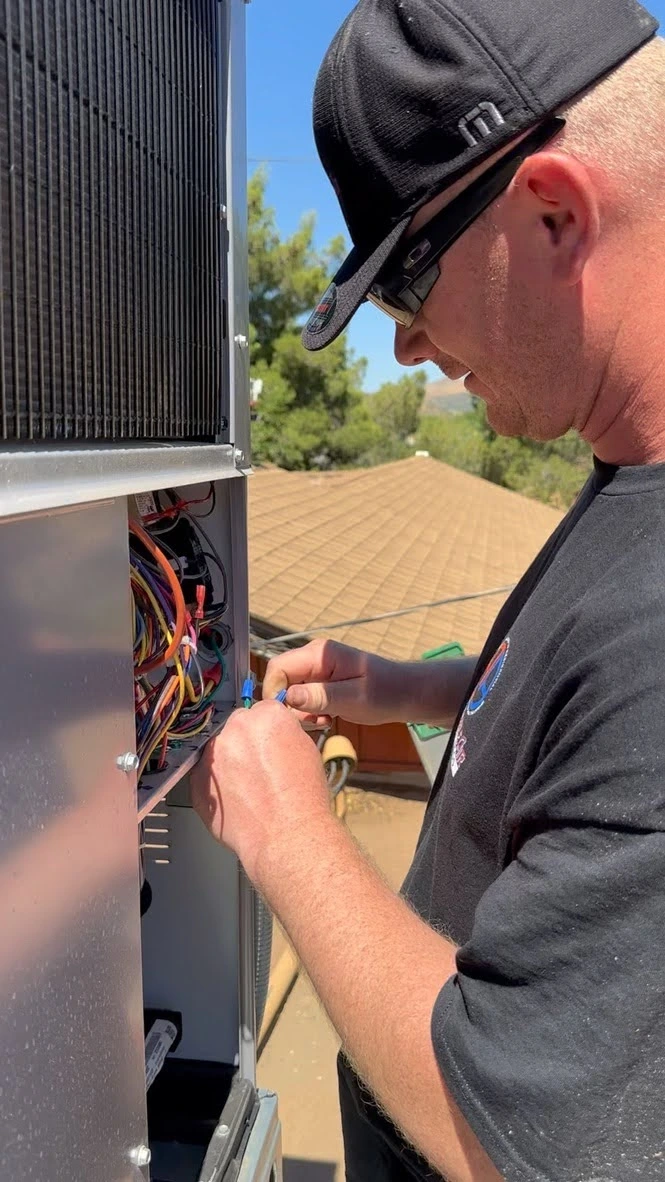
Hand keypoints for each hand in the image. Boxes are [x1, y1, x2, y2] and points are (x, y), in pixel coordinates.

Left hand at [190, 700, 330, 883]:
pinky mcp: (197, 780)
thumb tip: (276, 735)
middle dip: (246, 742)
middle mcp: (237, 729)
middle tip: (259, 768)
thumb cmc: (303, 800)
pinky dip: (216, 784)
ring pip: (218, 750)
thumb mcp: (307, 752)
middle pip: (237, 726)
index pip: (264, 710)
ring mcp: (213, 754)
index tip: (269, 743)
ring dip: (228, 762)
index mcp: (267, 716)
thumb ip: (286, 734)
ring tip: (248, 788)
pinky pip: (204, 775)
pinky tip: (236, 799)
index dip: (269, 730)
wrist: (286, 836)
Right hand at [261, 638, 407, 726]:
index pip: (278, 667)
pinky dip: (309, 712)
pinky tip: (327, 718)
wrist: (404, 694)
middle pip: (281, 681)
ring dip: (301, 712)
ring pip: (289, 692)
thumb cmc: (385, 693)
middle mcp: (314, 658)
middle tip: (313, 722)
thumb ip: (321, 696)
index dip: (275, 692)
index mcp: (319, 654)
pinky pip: (301, 698)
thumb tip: (288, 696)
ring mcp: (316, 670)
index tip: (289, 716)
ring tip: (325, 720)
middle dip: (289, 706)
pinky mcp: (320, 682)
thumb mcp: (353, 698)